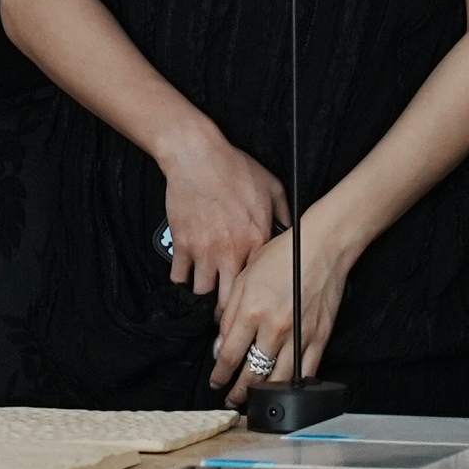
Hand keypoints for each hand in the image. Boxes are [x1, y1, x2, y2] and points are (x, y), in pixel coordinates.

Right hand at [153, 122, 283, 296]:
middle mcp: (231, 251)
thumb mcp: (272, 186)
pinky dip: (181, 277)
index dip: (255, 293)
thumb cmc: (234, 168)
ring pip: (203, 290)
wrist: (197, 157)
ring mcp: (205, 250)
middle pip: (229, 298)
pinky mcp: (183, 244)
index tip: (253, 299)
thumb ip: (283, 213)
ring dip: (205, 290)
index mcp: (256, 239)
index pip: (259, 281)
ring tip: (207, 287)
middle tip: (226, 311)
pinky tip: (186, 273)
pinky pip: (179, 275)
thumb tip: (289, 229)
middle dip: (227, 308)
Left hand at [208, 204, 344, 404]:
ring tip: (253, 399)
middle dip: (238, 391)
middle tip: (231, 398)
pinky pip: (305, 372)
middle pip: (252, 373)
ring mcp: (299, 336)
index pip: (230, 355)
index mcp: (252, 312)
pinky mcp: (319, 338)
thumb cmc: (283, 256)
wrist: (322, 247)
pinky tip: (283, 389)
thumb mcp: (245, 277)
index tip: (216, 382)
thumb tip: (221, 345)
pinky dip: (292, 385)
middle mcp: (275, 328)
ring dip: (263, 393)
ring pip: (277, 378)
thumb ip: (230, 312)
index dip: (220, 375)